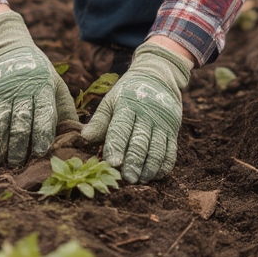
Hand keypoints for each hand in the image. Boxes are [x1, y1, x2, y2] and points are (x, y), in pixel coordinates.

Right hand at [0, 11, 78, 165]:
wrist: (8, 50)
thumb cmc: (39, 73)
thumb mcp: (56, 85)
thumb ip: (66, 109)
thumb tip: (81, 135)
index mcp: (43, 88)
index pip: (44, 112)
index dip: (42, 133)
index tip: (40, 151)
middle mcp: (23, 90)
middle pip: (20, 121)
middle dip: (18, 145)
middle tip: (18, 162)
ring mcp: (3, 93)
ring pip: (0, 121)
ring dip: (0, 143)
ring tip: (1, 160)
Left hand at [80, 41, 191, 182]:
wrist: (157, 77)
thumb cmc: (127, 93)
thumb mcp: (111, 101)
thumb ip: (99, 121)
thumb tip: (84, 138)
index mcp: (127, 105)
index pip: (121, 128)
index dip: (116, 145)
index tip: (112, 163)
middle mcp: (147, 113)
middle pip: (140, 141)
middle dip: (134, 161)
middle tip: (127, 178)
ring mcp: (162, 122)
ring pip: (157, 148)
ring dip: (150, 167)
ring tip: (140, 179)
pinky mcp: (173, 129)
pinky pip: (171, 150)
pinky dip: (164, 165)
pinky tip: (156, 175)